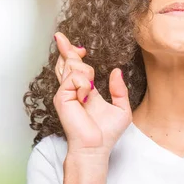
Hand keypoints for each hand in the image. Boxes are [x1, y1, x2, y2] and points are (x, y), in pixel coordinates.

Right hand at [52, 32, 131, 159]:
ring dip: (85, 72)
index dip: (74, 53)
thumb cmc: (108, 132)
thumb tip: (116, 71)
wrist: (96, 146)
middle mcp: (73, 90)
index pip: (76, 68)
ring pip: (73, 67)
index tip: (79, 46)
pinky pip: (74, 78)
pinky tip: (86, 95)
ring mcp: (66, 93)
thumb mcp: (121, 108)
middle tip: (61, 36)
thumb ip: (119, 90)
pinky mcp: (62, 97)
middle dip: (67, 48)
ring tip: (89, 91)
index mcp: (86, 90)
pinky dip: (84, 83)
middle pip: (67, 62)